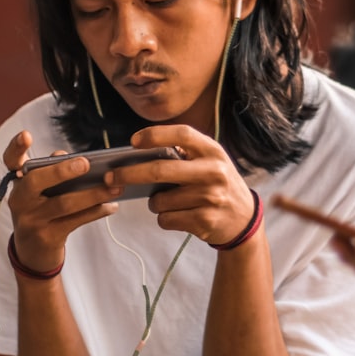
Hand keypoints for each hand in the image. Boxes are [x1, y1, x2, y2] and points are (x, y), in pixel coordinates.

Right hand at [3, 130, 122, 272]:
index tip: (26, 135)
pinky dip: (96, 212)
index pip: (11, 162)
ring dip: (92, 194)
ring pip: (63, 204)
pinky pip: (76, 221)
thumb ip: (52, 171)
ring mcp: (32, 220)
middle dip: (61, 171)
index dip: (16, 148)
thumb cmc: (42, 210)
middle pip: (36, 182)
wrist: (33, 252)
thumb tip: (67, 157)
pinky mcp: (47, 237)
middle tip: (86, 163)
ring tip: (115, 187)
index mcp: (18, 183)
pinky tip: (112, 206)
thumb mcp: (41, 191)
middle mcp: (20, 200)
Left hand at [109, 125, 255, 245]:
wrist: (243, 219)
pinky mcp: (204, 221)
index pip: (182, 134)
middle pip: (159, 170)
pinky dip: (164, 218)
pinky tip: (179, 215)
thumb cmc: (217, 183)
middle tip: (111, 177)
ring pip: (159, 201)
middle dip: (129, 174)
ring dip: (154, 202)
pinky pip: (165, 219)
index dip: (155, 135)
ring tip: (170, 201)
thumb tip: (138, 154)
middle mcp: (213, 172)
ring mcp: (210, 198)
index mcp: (213, 151)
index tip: (133, 142)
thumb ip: (184, 153)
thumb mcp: (210, 161)